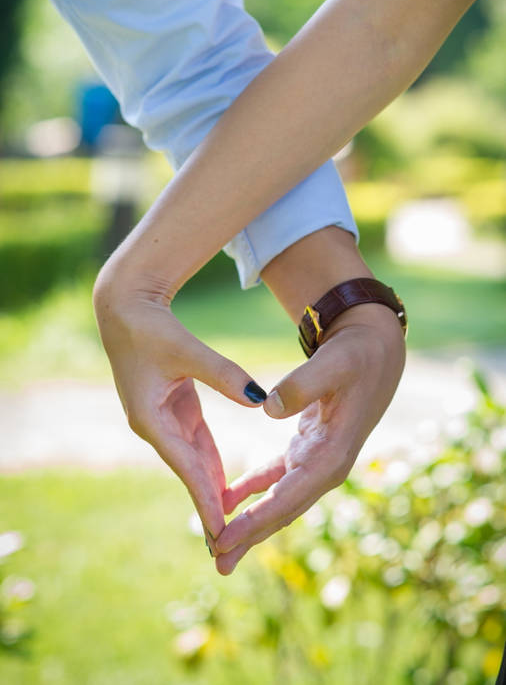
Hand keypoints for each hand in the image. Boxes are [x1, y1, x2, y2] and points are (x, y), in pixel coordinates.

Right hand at [93, 263, 265, 542]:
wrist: (126, 307)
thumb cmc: (150, 327)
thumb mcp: (187, 350)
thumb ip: (222, 374)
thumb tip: (257, 400)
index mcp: (150, 418)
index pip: (186, 466)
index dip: (205, 499)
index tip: (221, 532)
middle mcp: (153, 426)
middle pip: (188, 472)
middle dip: (208, 506)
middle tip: (228, 545)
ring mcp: (162, 418)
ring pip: (193, 460)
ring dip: (210, 489)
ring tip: (230, 525)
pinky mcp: (172, 406)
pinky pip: (196, 441)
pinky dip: (210, 462)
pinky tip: (225, 485)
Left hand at [214, 303, 405, 573]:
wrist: (376, 350)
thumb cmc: (356, 356)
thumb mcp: (332, 364)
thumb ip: (301, 385)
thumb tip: (267, 408)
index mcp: (332, 454)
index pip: (288, 497)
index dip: (256, 521)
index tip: (225, 540)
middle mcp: (326, 466)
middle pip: (283, 510)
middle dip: (250, 537)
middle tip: (218, 563)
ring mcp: (317, 460)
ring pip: (278, 500)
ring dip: (250, 523)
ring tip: (220, 548)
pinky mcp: (308, 449)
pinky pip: (276, 477)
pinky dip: (252, 489)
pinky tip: (228, 501)